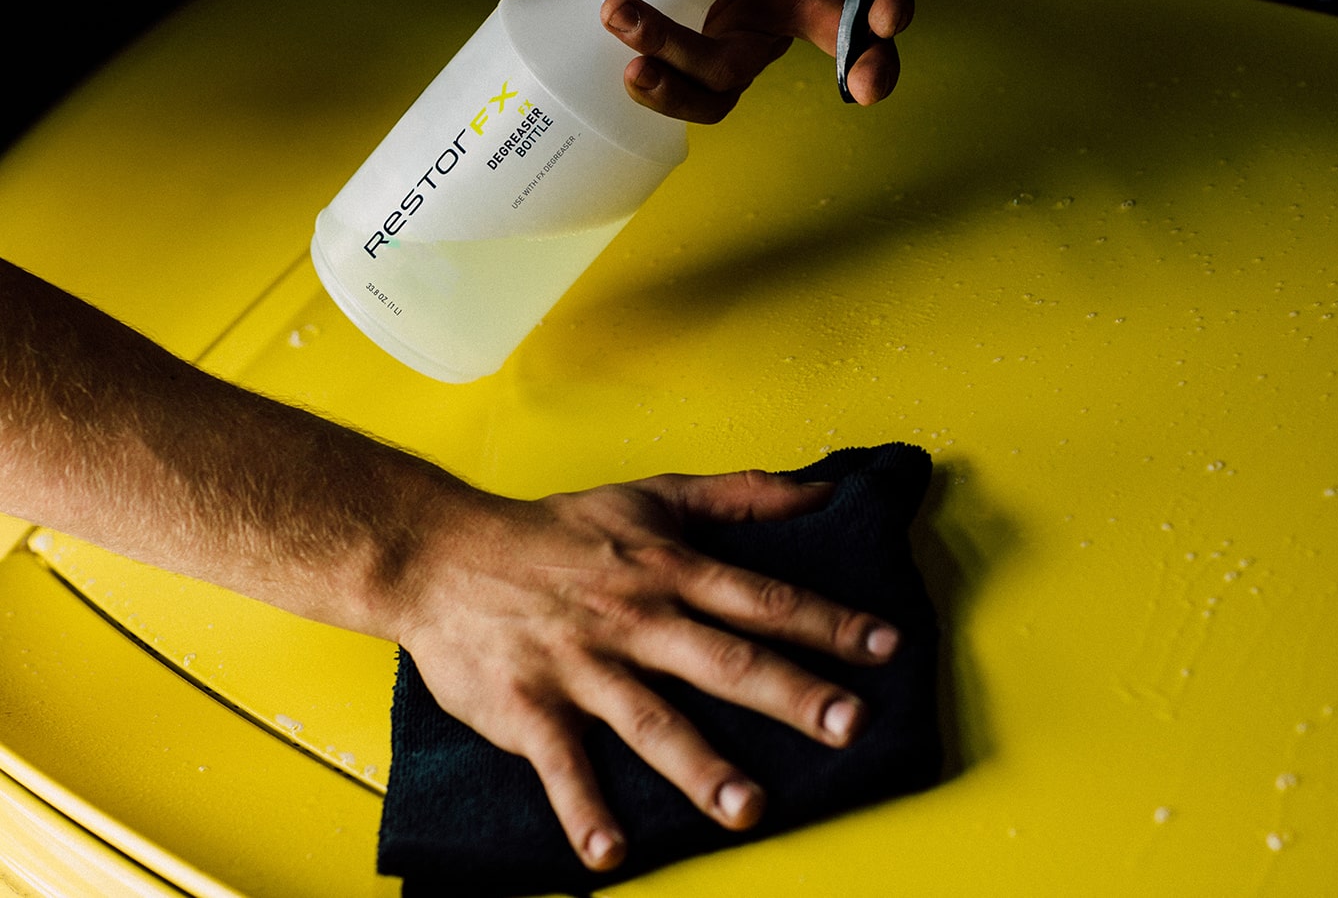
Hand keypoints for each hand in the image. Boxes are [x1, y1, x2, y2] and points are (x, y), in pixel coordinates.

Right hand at [392, 469, 900, 871]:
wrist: (441, 554)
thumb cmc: (556, 531)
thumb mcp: (652, 497)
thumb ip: (741, 495)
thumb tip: (821, 490)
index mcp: (669, 572)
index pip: (763, 599)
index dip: (828, 622)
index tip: (886, 647)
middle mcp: (634, 621)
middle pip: (723, 661)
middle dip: (789, 694)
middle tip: (849, 725)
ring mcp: (581, 668)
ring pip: (651, 721)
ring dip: (700, 767)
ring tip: (749, 810)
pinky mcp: (528, 708)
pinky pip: (561, 766)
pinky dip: (583, 810)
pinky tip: (611, 856)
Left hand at [582, 0, 913, 118]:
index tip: (884, 15)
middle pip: (843, 35)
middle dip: (867, 63)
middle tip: (866, 83)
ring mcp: (742, 34)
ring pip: (743, 72)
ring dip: (688, 62)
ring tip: (626, 21)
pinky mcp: (700, 65)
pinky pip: (703, 99)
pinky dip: (668, 91)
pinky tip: (633, 66)